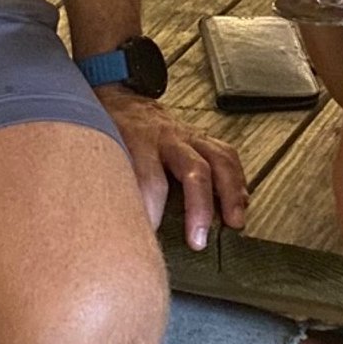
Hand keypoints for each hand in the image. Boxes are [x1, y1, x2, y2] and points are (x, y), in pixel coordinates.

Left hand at [93, 88, 248, 250]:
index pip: (149, 180)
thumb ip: (108, 184)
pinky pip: (227, 156)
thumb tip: (111, 226)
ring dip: (230, 194)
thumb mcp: (101, 152)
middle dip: (200, 208)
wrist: (121, 101)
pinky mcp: (202, 138)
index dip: (152, 212)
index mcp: (138, 142)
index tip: (150, 241)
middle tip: (198, 241)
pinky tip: (241, 203)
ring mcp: (189, 136)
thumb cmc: (111, 133)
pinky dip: (237, 181)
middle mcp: (168, 138)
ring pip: (219, 161)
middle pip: (194, 170)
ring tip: (234, 223)